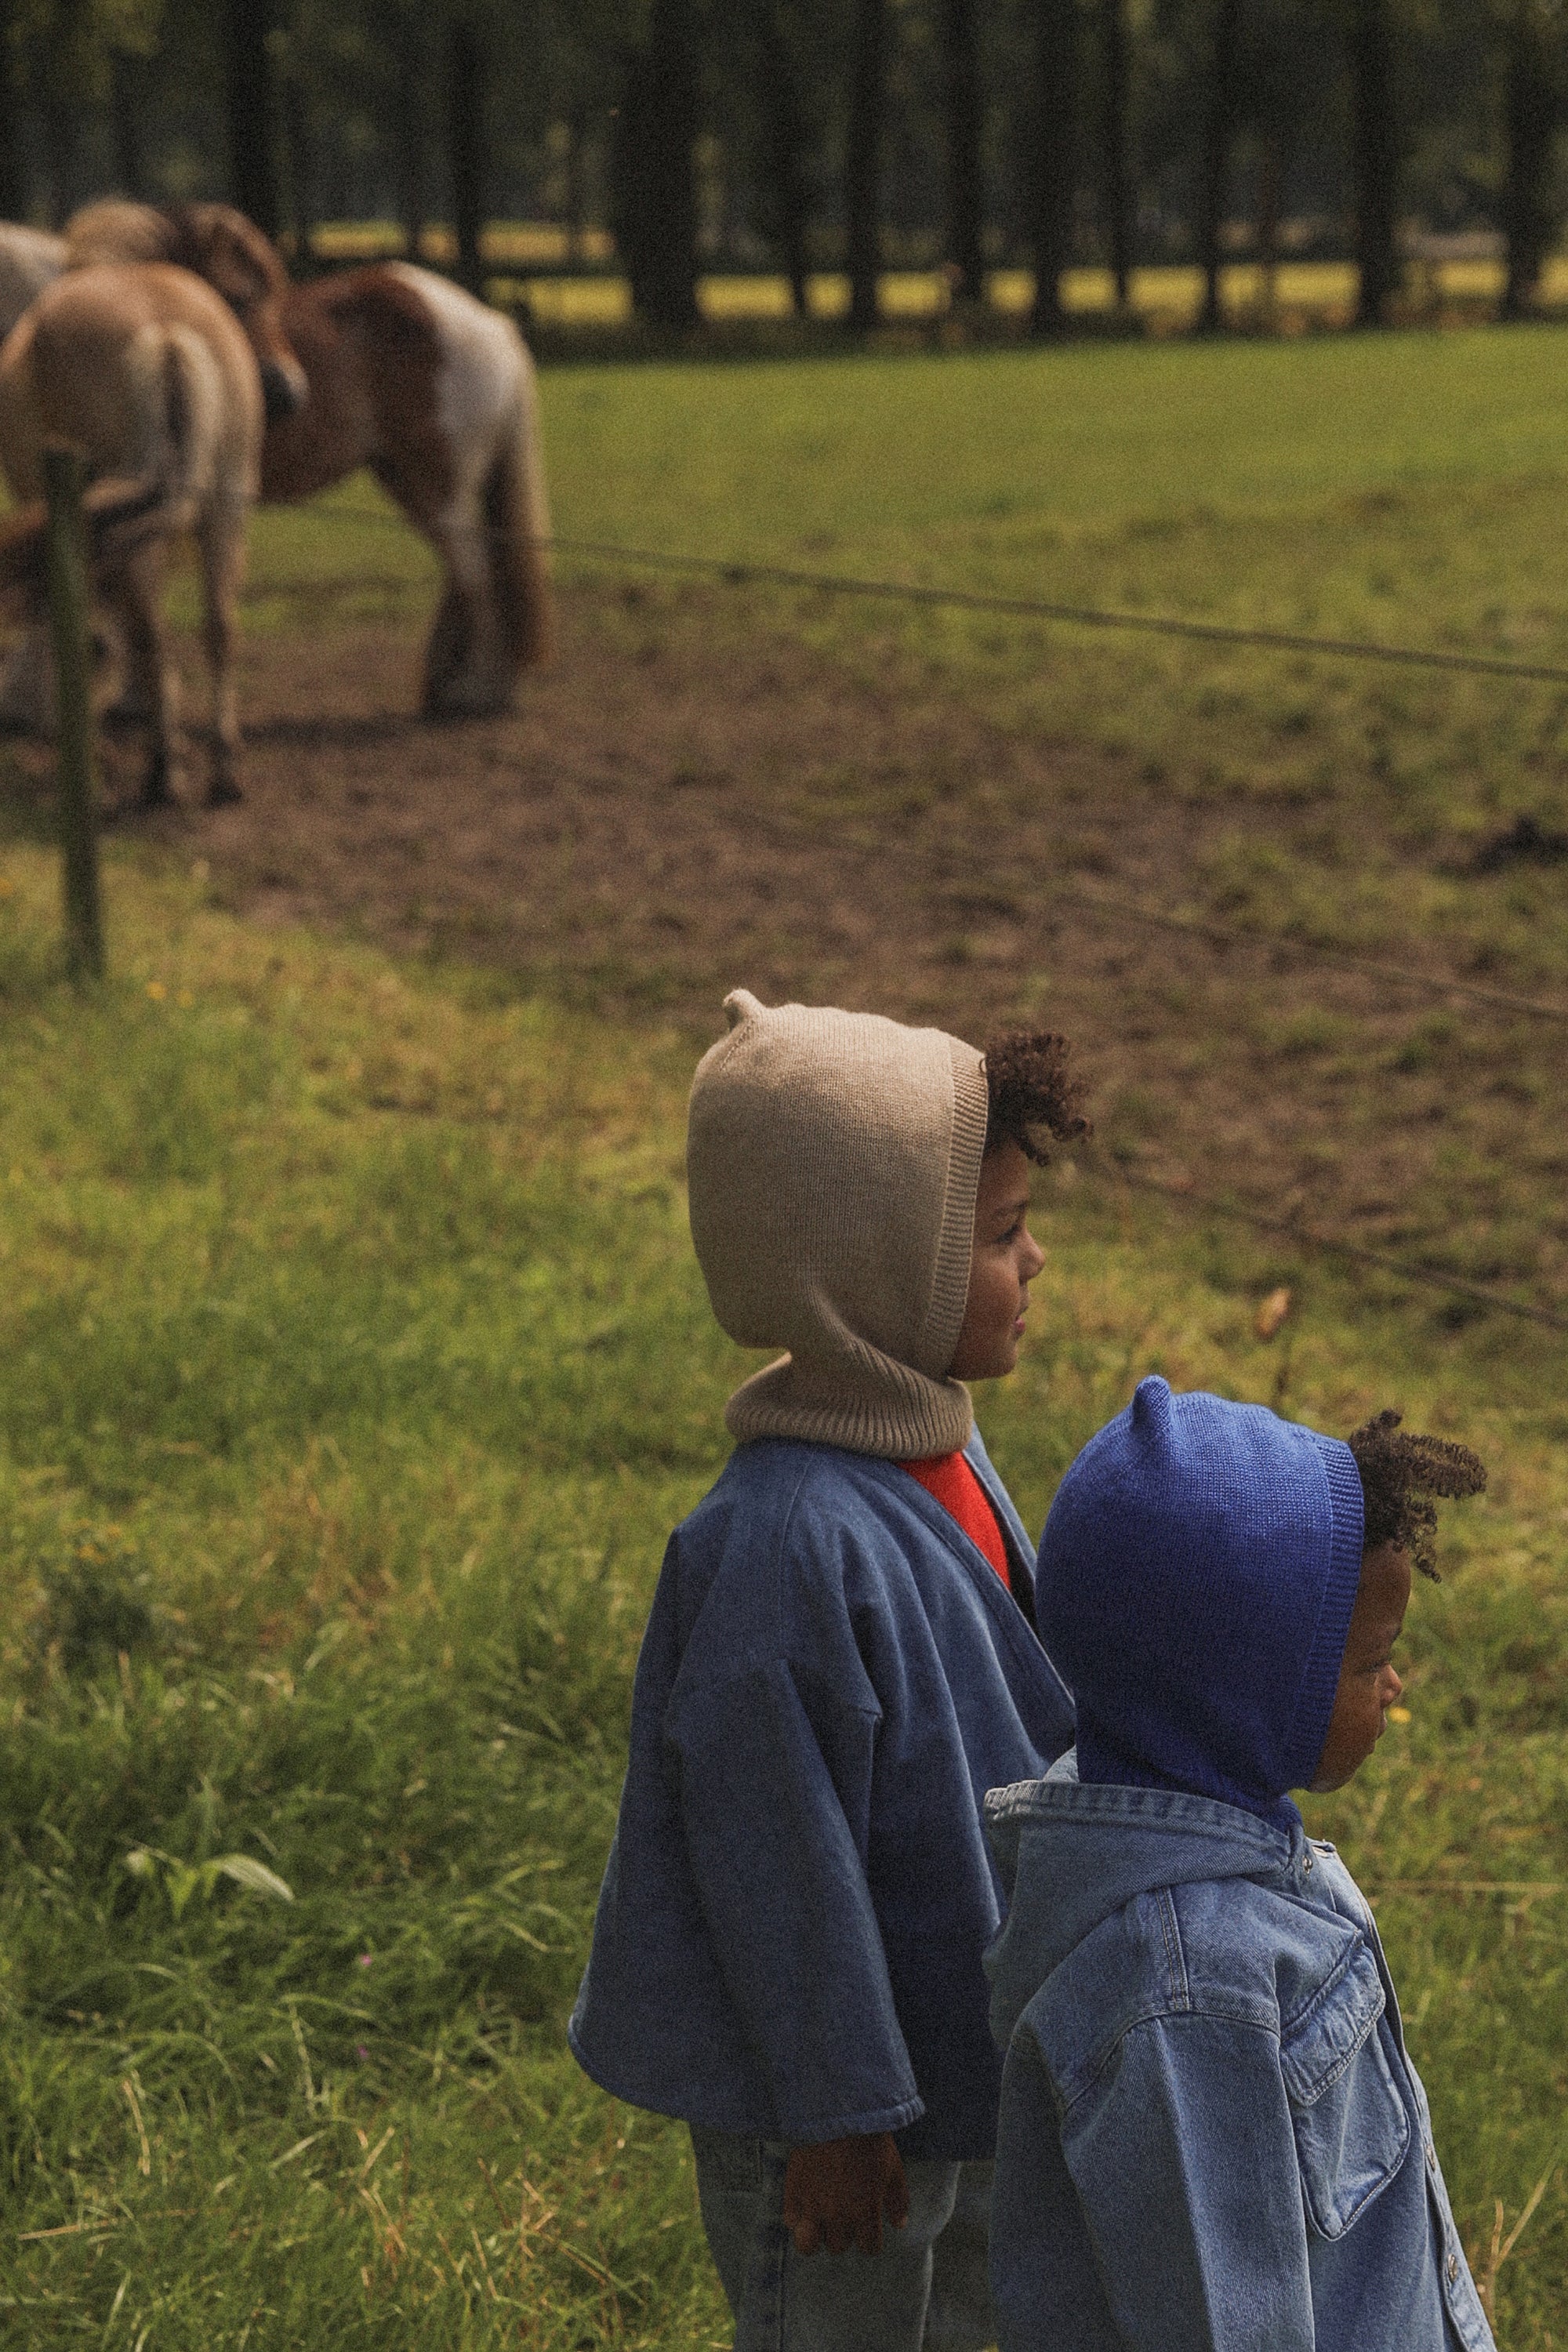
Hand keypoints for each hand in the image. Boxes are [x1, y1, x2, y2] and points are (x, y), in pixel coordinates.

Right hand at [782, 2131, 908, 2256]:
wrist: (837, 2112)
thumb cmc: (870, 2140)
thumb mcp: (893, 2170)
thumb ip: (898, 2201)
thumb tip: (899, 2225)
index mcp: (865, 2214)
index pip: (869, 2248)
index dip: (870, 2240)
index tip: (868, 2228)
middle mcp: (838, 2217)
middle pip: (838, 2246)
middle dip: (844, 2233)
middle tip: (844, 2214)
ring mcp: (812, 2206)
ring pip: (808, 2244)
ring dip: (816, 2234)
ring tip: (820, 2220)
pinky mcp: (793, 2192)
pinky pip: (790, 2220)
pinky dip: (796, 2216)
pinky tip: (805, 2202)